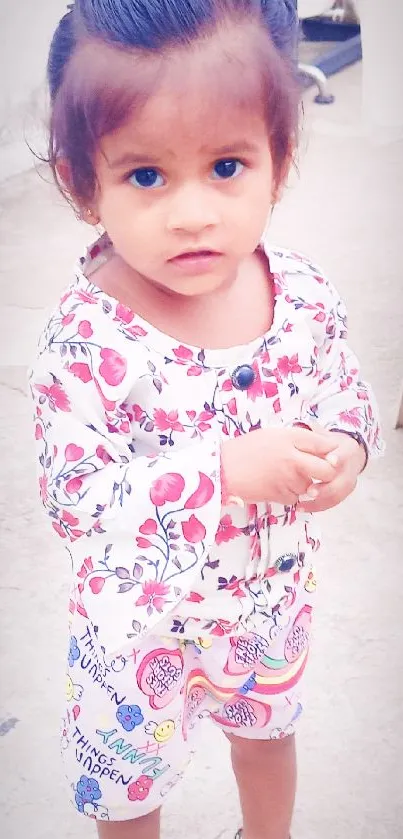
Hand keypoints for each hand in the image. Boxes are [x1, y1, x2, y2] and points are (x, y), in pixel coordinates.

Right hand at [221, 426, 337, 505]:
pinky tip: (274, 485)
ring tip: (282, 476)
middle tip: (319, 473)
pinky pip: (295, 497)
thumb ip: (295, 439)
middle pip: (326, 469)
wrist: (222, 470)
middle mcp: (292, 457)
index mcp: (289, 437)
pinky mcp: (280, 494)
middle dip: (326, 473)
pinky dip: (289, 495)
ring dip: (303, 485)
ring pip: (309, 485)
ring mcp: (287, 477)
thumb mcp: (271, 435)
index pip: (323, 444)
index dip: (330, 451)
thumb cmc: (245, 450)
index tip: (329, 455)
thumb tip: (322, 446)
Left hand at [297, 431, 365, 512]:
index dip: (339, 458)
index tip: (330, 461)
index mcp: (348, 450)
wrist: (347, 454)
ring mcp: (349, 482)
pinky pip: (331, 503)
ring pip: (337, 495)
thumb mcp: (326, 436)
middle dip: (326, 488)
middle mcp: (351, 468)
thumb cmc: (330, 445)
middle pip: (342, 481)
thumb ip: (318, 434)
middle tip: (309, 491)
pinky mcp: (343, 494)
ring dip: (319, 501)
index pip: (345, 455)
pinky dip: (316, 507)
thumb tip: (310, 424)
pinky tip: (301, 507)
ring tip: (301, 503)